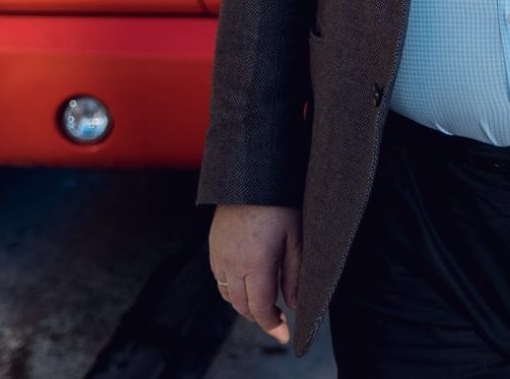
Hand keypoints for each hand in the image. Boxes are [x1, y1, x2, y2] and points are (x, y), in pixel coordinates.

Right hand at [209, 204, 300, 343]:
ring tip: (265, 300)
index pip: (260, 308)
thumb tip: (296, 306)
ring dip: (244, 303)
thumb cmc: (280, 202)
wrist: (251, 175)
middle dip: (260, 317)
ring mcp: (219, 255)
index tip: (284, 335)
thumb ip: (295, 275)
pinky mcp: (213, 246)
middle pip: (241, 306)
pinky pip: (219, 278)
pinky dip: (232, 288)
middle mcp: (231, 263)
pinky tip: (248, 281)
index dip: (272, 326)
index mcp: (255, 264)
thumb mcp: (296, 238)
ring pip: (227, 294)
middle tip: (278, 318)